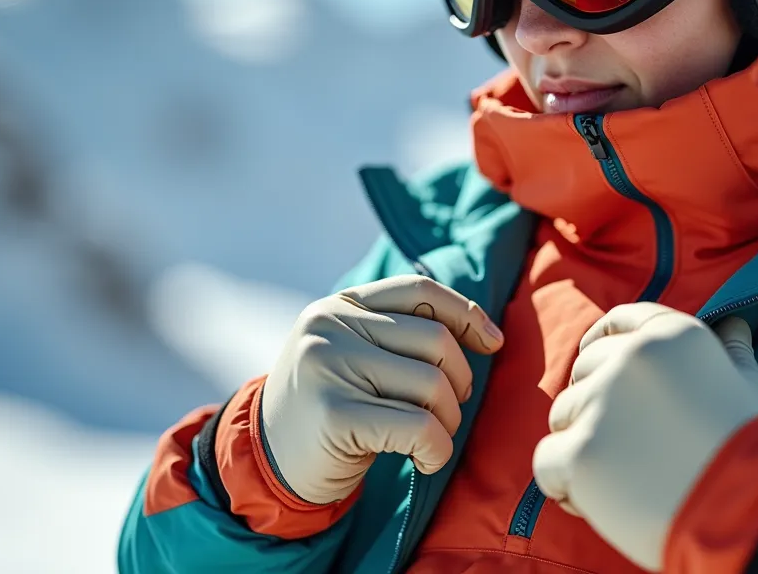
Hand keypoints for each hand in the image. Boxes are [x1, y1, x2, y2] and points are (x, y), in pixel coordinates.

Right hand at [261, 275, 504, 504]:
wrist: (265, 466)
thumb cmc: (328, 413)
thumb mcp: (352, 358)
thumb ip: (397, 336)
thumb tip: (484, 331)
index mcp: (338, 305)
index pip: (419, 291)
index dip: (466, 313)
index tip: (493, 342)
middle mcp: (329, 327)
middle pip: (436, 341)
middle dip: (458, 383)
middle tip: (446, 413)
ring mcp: (328, 367)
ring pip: (432, 386)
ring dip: (447, 422)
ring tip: (428, 441)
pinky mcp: (335, 413)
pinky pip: (419, 427)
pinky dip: (436, 450)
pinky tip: (424, 461)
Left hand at [532, 303, 757, 570]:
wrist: (750, 511)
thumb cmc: (757, 451)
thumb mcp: (751, 388)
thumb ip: (731, 354)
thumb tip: (735, 326)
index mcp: (672, 334)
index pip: (619, 322)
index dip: (605, 342)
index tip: (604, 367)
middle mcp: (631, 358)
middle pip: (584, 371)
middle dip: (597, 404)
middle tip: (628, 444)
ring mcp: (602, 402)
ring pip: (563, 415)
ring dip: (582, 444)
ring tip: (620, 475)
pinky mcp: (581, 451)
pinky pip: (547, 460)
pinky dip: (563, 482)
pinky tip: (595, 499)